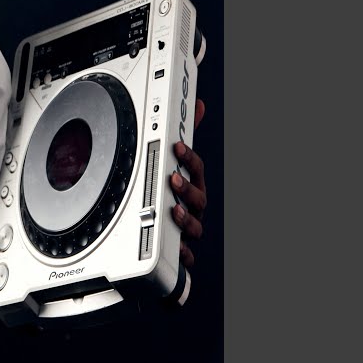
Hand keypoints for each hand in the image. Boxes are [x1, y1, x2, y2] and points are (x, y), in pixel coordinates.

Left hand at [169, 98, 206, 267]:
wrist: (164, 246)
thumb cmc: (172, 202)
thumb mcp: (176, 167)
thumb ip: (185, 139)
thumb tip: (198, 105)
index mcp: (192, 188)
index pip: (196, 170)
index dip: (189, 159)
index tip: (177, 147)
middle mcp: (193, 210)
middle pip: (198, 199)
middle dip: (188, 188)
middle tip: (173, 178)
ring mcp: (187, 232)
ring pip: (194, 227)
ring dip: (184, 219)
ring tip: (172, 211)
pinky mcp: (180, 255)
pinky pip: (184, 258)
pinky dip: (181, 254)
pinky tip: (175, 249)